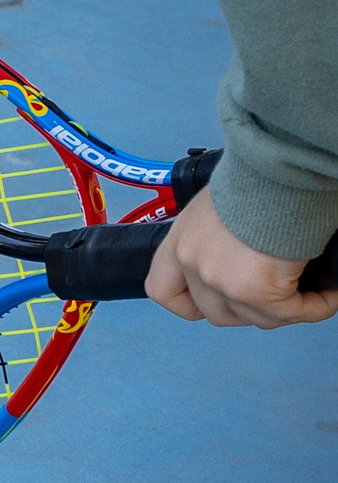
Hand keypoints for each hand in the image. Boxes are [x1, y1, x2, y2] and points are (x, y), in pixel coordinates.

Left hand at [146, 189, 337, 327]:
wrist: (282, 165)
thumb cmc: (262, 174)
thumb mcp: (223, 205)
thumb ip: (221, 237)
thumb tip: (247, 256)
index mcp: (180, 238)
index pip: (163, 289)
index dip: (190, 302)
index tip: (212, 301)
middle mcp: (193, 261)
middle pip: (216, 311)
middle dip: (250, 307)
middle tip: (280, 290)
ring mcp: (219, 279)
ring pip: (255, 317)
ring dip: (286, 308)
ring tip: (312, 288)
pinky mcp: (253, 290)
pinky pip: (290, 313)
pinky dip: (315, 306)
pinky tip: (329, 292)